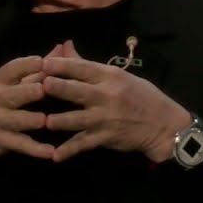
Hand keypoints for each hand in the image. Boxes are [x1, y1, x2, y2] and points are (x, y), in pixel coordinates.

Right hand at [0, 54, 53, 160]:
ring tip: (47, 121)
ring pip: (18, 120)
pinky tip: (50, 152)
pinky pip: (19, 144)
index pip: (13, 68)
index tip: (46, 62)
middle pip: (16, 93)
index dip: (29, 65)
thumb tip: (61, 48)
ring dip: (33, 120)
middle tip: (47, 90)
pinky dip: (35, 149)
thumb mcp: (0, 85)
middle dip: (32, 91)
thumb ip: (31, 71)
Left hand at [41, 40, 189, 162]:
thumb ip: (87, 65)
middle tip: (37, 86)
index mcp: (110, 76)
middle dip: (57, 88)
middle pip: (76, 91)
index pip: (82, 68)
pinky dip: (69, 151)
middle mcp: (106, 96)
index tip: (40, 62)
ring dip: (59, 121)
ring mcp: (105, 118)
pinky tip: (54, 155)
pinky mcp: (105, 137)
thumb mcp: (117, 76)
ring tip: (43, 121)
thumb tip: (64, 46)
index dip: (60, 65)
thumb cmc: (139, 96)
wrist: (164, 125)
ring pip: (76, 119)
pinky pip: (83, 144)